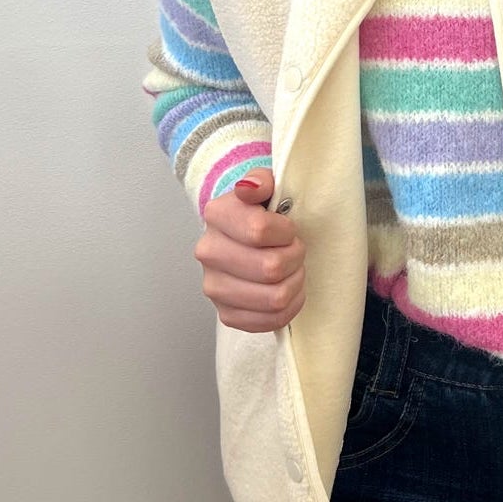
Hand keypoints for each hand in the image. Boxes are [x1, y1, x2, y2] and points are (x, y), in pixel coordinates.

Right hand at [192, 167, 305, 331]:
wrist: (246, 237)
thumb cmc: (262, 212)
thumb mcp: (266, 186)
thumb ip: (261, 180)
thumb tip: (251, 188)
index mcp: (216, 215)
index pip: (259, 230)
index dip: (285, 231)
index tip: (288, 228)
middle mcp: (208, 252)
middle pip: (270, 268)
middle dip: (294, 258)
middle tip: (294, 250)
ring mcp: (214, 287)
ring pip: (274, 297)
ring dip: (294, 283)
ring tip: (292, 270)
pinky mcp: (226, 313)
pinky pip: (270, 321)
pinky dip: (289, 307)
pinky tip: (287, 290)